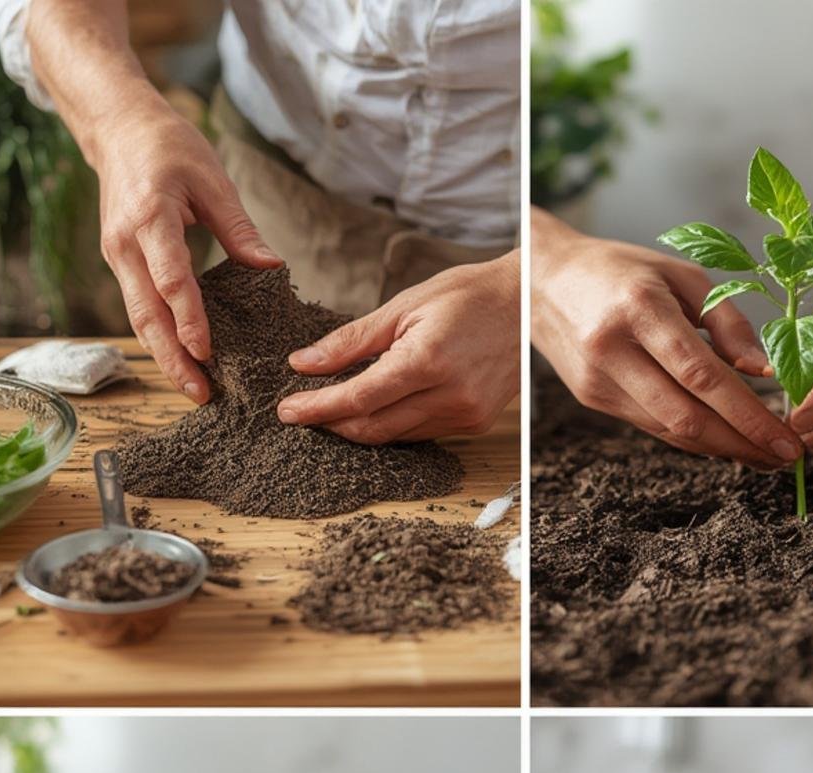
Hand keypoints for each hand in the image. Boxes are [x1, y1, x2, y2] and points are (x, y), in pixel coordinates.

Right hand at [94, 97, 282, 402]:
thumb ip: (239, 228)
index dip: (189, 318)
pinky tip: (181, 361)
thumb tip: (271, 268)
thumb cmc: (168, 147)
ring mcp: (118, 256)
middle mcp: (125, 244)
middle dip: (172, 357)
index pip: (170, 278)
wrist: (117, 128)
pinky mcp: (120, 263)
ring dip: (163, 357)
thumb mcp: (211, 179)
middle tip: (200, 393)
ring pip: (138, 318)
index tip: (207, 352)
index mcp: (150, 217)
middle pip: (147, 313)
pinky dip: (158, 338)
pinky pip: (138, 308)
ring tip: (193, 389)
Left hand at [276, 253, 519, 441]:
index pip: (359, 397)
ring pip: (395, 437)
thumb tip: (303, 362)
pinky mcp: (473, 424)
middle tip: (301, 413)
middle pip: (373, 427)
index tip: (287, 411)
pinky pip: (419, 434)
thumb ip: (352, 340)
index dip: (318, 408)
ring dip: (359, 427)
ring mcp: (464, 414)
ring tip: (331, 410)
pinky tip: (374, 410)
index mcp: (427, 360)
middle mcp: (449, 396)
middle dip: (332, 423)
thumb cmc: (465, 295)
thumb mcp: (403, 306)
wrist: (526, 304)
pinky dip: (391, 425)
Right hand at [530, 208, 802, 467]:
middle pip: (686, 415)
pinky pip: (653, 427)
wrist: (541, 283)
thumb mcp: (679, 275)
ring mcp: (600, 381)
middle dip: (741, 444)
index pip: (702, 374)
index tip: (785, 437)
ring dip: (720, 448)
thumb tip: (764, 371)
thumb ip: (725, 321)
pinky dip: (692, 438)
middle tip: (784, 457)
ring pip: (669, 430)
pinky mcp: (593, 400)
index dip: (748, 413)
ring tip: (762, 454)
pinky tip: (723, 440)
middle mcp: (614, 350)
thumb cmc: (620, 271)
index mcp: (640, 308)